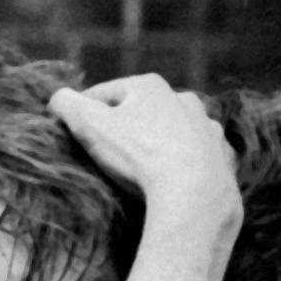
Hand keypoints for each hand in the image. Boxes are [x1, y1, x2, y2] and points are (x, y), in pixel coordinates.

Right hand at [50, 75, 237, 220]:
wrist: (194, 194)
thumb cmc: (138, 156)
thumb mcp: (89, 126)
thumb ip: (67, 105)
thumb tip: (57, 99)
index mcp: (150, 86)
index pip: (105, 93)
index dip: (84, 111)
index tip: (72, 131)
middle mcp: (184, 100)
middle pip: (143, 112)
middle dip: (125, 128)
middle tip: (107, 154)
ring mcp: (208, 130)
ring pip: (175, 134)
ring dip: (159, 145)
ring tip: (143, 170)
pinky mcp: (223, 159)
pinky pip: (199, 159)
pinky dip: (187, 167)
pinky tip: (176, 182)